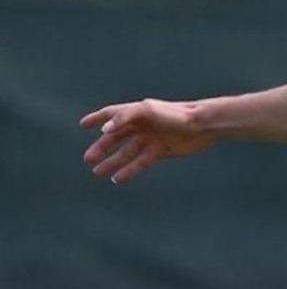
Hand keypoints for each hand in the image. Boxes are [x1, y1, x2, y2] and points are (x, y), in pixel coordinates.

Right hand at [81, 99, 214, 182]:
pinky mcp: (162, 151)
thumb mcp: (147, 110)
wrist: (202, 125)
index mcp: (137, 112)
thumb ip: (125, 117)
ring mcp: (152, 138)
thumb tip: (105, 130)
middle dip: (102, 148)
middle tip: (88, 159)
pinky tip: (117, 178)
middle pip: (117, 137)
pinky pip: (141, 162)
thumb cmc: (175, 114)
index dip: (98, 118)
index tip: (83, 124)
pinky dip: (129, 170)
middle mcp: (142, 125)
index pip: (113, 114)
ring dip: (113, 162)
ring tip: (97, 172)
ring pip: (127, 152)